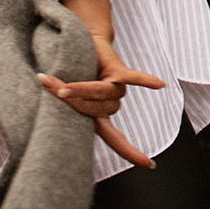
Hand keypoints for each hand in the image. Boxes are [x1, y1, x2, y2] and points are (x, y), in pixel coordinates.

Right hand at [36, 33, 165, 167]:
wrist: (79, 43)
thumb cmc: (67, 72)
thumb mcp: (63, 94)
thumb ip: (64, 101)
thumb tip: (54, 96)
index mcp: (100, 116)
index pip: (117, 140)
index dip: (131, 153)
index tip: (151, 166)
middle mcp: (111, 103)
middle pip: (96, 112)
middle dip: (73, 101)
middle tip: (50, 88)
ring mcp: (116, 87)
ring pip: (102, 95)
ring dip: (79, 89)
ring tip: (58, 83)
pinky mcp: (117, 70)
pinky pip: (132, 78)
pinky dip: (145, 81)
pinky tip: (160, 85)